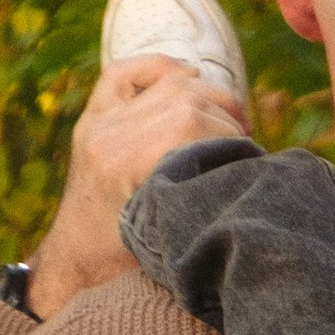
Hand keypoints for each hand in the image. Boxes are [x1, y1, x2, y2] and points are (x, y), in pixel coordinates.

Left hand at [25, 53, 252, 316]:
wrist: (77, 268)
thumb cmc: (128, 268)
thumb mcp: (172, 243)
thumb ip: (204, 199)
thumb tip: (257, 171)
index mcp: (123, 164)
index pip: (192, 122)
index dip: (230, 136)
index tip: (250, 162)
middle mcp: (106, 135)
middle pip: (186, 99)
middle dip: (226, 120)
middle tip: (243, 151)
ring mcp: (98, 123)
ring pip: (168, 83)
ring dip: (210, 98)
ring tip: (230, 127)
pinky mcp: (95, 119)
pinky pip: (126, 73)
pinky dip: (160, 66)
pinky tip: (189, 75)